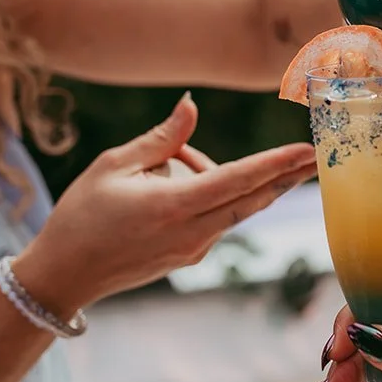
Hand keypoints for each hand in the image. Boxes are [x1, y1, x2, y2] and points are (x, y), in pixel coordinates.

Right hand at [16, 94, 314, 315]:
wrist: (64, 277)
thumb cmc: (80, 216)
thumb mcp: (114, 166)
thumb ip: (162, 138)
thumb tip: (192, 105)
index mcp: (174, 206)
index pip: (238, 180)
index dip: (276, 163)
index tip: (307, 151)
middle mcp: (192, 232)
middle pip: (253, 199)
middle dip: (286, 177)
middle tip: (318, 157)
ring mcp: (194, 249)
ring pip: (233, 207)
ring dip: (228, 180)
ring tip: (176, 161)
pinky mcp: (189, 257)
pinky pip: (215, 219)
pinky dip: (209, 196)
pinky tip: (170, 181)